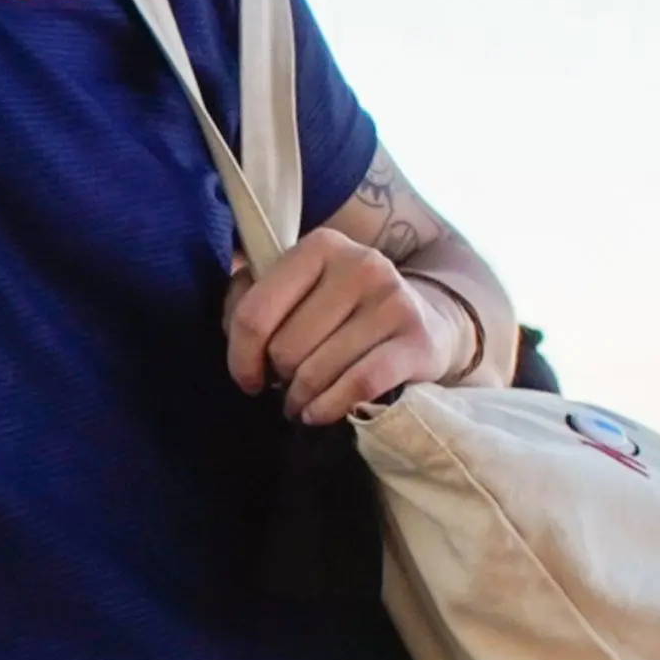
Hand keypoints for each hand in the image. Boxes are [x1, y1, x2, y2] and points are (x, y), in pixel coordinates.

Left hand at [227, 225, 472, 423]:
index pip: (255, 311)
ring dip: (301, 399)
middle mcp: (360, 264)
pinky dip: (329, 407)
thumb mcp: (298, 290)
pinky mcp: (417, 339)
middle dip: (279, 377)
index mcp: (321, 246)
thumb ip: (250, 298)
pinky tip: (319, 413)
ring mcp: (393, 300)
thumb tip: (233, 329)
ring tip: (302, 402)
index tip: (249, 379)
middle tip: (288, 384)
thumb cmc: (342, 310)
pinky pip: (357, 385)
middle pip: (286, 346)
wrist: (426, 320)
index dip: (241, 357)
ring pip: (318, 371)